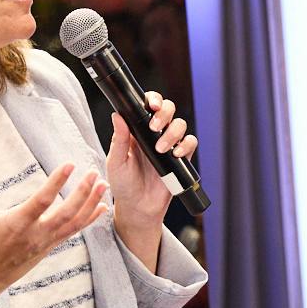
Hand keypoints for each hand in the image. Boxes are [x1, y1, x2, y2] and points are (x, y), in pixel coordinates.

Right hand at [0, 162, 107, 300]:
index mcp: (16, 224)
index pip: (41, 201)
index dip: (56, 183)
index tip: (69, 164)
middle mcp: (35, 235)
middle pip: (66, 213)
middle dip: (83, 193)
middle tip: (95, 172)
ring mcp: (45, 243)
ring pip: (74, 223)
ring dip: (91, 204)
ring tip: (105, 186)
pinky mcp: (49, 248)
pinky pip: (73, 232)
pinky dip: (88, 219)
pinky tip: (101, 207)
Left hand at [106, 91, 195, 226]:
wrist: (138, 208)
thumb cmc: (123, 185)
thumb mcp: (116, 162)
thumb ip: (118, 139)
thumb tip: (117, 115)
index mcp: (137, 130)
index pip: (148, 106)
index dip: (153, 100)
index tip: (151, 106)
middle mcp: (155, 134)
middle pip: (168, 109)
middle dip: (165, 112)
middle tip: (154, 127)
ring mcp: (169, 145)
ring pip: (180, 124)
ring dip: (172, 132)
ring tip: (161, 149)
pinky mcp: (181, 159)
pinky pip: (190, 143)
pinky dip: (186, 145)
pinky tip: (176, 154)